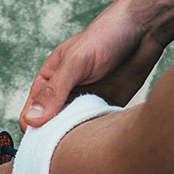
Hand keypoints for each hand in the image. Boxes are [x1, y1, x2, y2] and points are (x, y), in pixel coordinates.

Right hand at [19, 1, 164, 130]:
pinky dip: (96, 134)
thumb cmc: (104, 37)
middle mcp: (64, 95)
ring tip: (86, 137)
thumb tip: (32, 119)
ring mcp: (85, 103)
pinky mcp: (105, 109)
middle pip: (51, 128)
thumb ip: (54, 91)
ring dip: (77, 138)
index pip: (30, 115)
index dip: (34, 131)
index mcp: (49, 82)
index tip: (46, 140)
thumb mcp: (75, 62)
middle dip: (56, 139)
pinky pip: (94, 129)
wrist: (143, 31)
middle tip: (68, 143)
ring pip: (73, 132)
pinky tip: (101, 132)